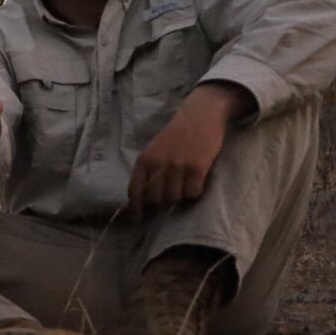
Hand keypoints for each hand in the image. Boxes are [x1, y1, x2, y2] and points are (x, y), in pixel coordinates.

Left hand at [127, 82, 254, 220]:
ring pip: (174, 198)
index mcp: (144, 159)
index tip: (137, 219)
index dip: (135, 208)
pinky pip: (192, 193)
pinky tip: (197, 182)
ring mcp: (177, 166)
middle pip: (155, 199)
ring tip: (185, 184)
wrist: (200, 115)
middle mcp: (158, 164)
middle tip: (171, 195)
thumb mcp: (155, 149)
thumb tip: (144, 199)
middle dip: (162, 202)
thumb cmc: (177, 135)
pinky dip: (194, 193)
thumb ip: (149, 170)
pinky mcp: (197, 167)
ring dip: (180, 197)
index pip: (135, 190)